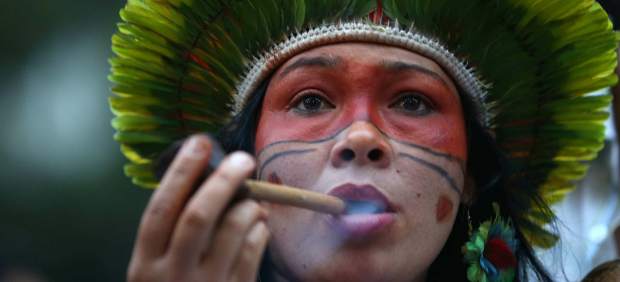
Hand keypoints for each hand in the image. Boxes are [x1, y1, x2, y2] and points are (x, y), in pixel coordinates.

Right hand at [127, 135, 269, 281]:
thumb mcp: (155, 272)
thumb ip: (171, 236)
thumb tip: (209, 185)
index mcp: (144, 265)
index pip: (160, 209)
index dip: (181, 172)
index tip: (200, 143)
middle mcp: (171, 276)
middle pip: (198, 216)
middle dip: (223, 181)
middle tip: (244, 159)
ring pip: (232, 232)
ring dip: (248, 207)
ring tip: (255, 201)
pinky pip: (253, 255)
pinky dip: (260, 232)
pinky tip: (259, 225)